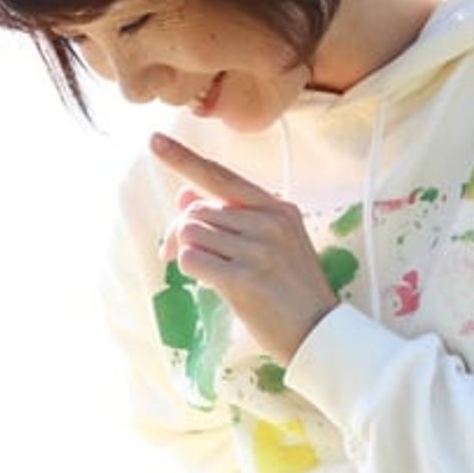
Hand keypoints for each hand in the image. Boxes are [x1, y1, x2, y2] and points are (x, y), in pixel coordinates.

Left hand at [153, 133, 338, 362]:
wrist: (319, 332)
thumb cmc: (291, 290)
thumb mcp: (273, 244)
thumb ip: (232, 218)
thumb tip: (185, 196)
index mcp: (278, 208)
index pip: (222, 177)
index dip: (184, 159)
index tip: (154, 140)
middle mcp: (269, 222)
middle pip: (197, 211)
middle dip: (181, 232)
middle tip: (176, 254)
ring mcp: (258, 249)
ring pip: (191, 233)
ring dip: (187, 253)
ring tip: (207, 271)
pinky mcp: (243, 278)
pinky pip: (192, 259)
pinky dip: (190, 268)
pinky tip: (208, 281)